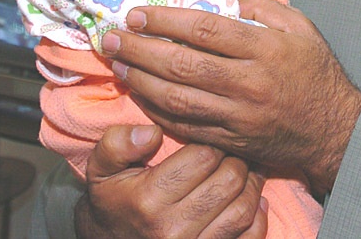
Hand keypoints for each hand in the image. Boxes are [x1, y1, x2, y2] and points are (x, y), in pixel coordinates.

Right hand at [75, 125, 268, 238]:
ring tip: (244, 171)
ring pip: (243, 209)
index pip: (204, 156)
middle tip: (230, 153)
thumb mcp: (102, 169)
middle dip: (235, 160)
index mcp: (149, 199)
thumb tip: (152, 133)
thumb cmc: (112, 202)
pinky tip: (253, 200)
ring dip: (251, 185)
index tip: (209, 141)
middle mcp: (173, 229)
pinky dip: (259, 218)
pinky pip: (248, 238)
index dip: (212, 141)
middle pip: (229, 180)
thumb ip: (117, 143)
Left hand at [102, 0, 360, 193]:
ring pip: (177, 98)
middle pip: (182, 64)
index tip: (138, 14)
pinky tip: (140, 94)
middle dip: (140, 49)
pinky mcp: (230, 140)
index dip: (165, 21)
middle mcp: (248, 83)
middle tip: (113, 37)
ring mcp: (237, 116)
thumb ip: (263, 6)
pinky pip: (185, 126)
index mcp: (265, 48)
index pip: (204, 30)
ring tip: (119, 64)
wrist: (333, 130)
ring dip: (141, 80)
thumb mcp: (300, 27)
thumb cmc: (315, 71)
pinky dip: (156, 110)